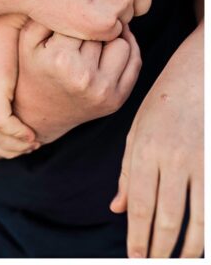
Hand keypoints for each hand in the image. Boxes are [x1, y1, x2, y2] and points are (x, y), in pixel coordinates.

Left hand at [0, 14, 37, 158]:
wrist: (6, 6)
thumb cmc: (3, 34)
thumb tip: (9, 111)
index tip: (10, 147)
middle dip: (5, 150)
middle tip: (28, 146)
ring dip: (14, 145)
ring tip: (33, 141)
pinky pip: (1, 123)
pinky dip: (18, 134)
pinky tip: (32, 132)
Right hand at [13, 20, 140, 143]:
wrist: (37, 114)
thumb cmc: (30, 69)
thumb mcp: (26, 40)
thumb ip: (47, 16)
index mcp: (60, 60)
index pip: (82, 20)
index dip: (75, 14)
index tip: (70, 15)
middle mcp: (85, 77)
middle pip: (104, 31)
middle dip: (93, 25)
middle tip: (82, 26)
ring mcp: (104, 91)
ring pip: (123, 44)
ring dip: (111, 37)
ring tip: (94, 38)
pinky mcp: (117, 100)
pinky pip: (134, 63)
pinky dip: (126, 50)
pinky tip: (110, 46)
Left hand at [110, 25, 202, 257]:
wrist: (200, 71)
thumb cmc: (165, 101)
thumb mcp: (137, 129)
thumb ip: (126, 171)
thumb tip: (116, 208)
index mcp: (144, 149)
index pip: (137, 202)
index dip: (136, 234)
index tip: (134, 257)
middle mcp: (170, 157)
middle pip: (163, 213)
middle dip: (158, 245)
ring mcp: (199, 160)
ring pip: (194, 215)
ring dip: (187, 245)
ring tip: (180, 261)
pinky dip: (209, 227)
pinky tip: (203, 242)